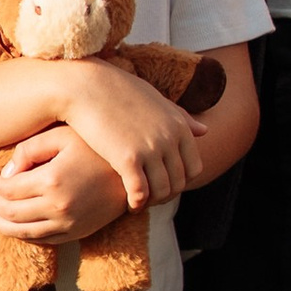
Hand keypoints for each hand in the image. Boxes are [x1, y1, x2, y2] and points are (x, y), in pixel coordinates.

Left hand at [0, 121, 135, 244]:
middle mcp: (58, 208)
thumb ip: (29, 150)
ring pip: (23, 233)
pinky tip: (11, 228)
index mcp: (52, 181)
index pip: (8, 190)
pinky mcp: (77, 233)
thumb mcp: (62, 137)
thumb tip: (6, 173)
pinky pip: (42, 240)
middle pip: (11, 214)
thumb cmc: (96, 146)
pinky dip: (22, 235)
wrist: (134, 171)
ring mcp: (68, 224)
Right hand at [51, 56, 207, 210]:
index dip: (180, 182)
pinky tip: (128, 204)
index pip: (194, 168)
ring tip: (139, 202)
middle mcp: (169, 138)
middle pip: (179, 183)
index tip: (164, 184)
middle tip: (151, 199)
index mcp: (179, 125)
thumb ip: (181, 117)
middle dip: (166, 195)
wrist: (85, 85)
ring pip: (161, 192)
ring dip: (151, 202)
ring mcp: (150, 149)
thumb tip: (205, 131)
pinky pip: (140, 192)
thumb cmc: (118, 90)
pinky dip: (136, 203)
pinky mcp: (127, 159)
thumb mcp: (156, 100)